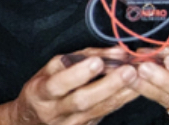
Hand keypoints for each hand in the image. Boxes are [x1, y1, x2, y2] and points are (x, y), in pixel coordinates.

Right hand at [8, 47, 138, 124]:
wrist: (30, 121)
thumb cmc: (44, 87)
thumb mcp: (51, 68)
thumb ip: (81, 57)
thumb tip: (113, 51)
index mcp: (41, 92)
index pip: (58, 84)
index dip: (78, 74)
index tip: (97, 62)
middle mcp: (54, 112)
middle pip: (82, 101)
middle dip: (108, 85)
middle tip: (128, 71)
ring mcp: (69, 124)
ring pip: (98, 110)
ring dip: (121, 94)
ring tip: (138, 78)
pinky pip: (104, 115)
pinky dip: (120, 101)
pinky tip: (134, 90)